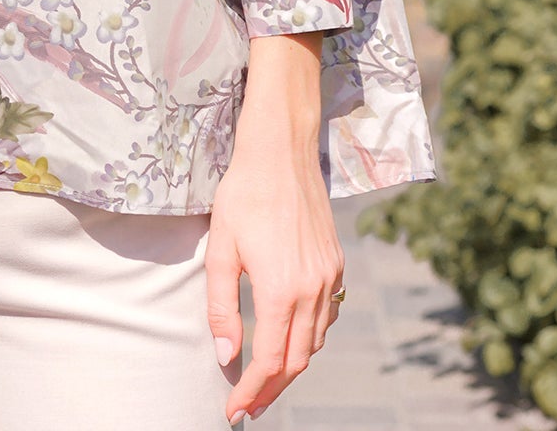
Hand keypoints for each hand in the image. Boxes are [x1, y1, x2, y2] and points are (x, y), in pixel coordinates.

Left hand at [206, 93, 343, 420]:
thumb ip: (221, 305)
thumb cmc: (243, 193)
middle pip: (295, 361)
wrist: (282, 151)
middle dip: (271, 390)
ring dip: (290, 366)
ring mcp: (329, 277)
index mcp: (281, 289)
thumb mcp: (220, 247)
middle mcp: (312, 290)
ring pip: (314, 343)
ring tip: (263, 378)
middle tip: (247, 406)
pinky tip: (288, 335)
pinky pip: (326, 316)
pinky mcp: (335, 264)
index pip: (269, 361)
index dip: (251, 393)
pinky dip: (308, 337)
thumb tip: (225, 356)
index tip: (233, 411)